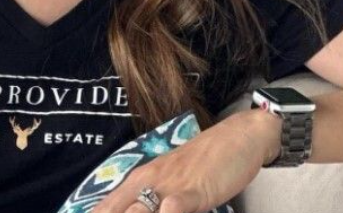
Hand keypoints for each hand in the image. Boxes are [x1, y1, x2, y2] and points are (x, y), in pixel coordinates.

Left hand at [90, 109, 278, 212]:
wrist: (237, 137)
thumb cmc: (204, 163)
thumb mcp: (173, 184)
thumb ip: (153, 202)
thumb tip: (139, 208)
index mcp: (139, 179)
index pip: (105, 208)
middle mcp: (148, 181)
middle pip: (114, 212)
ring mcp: (169, 185)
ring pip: (137, 212)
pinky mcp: (192, 190)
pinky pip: (171, 209)